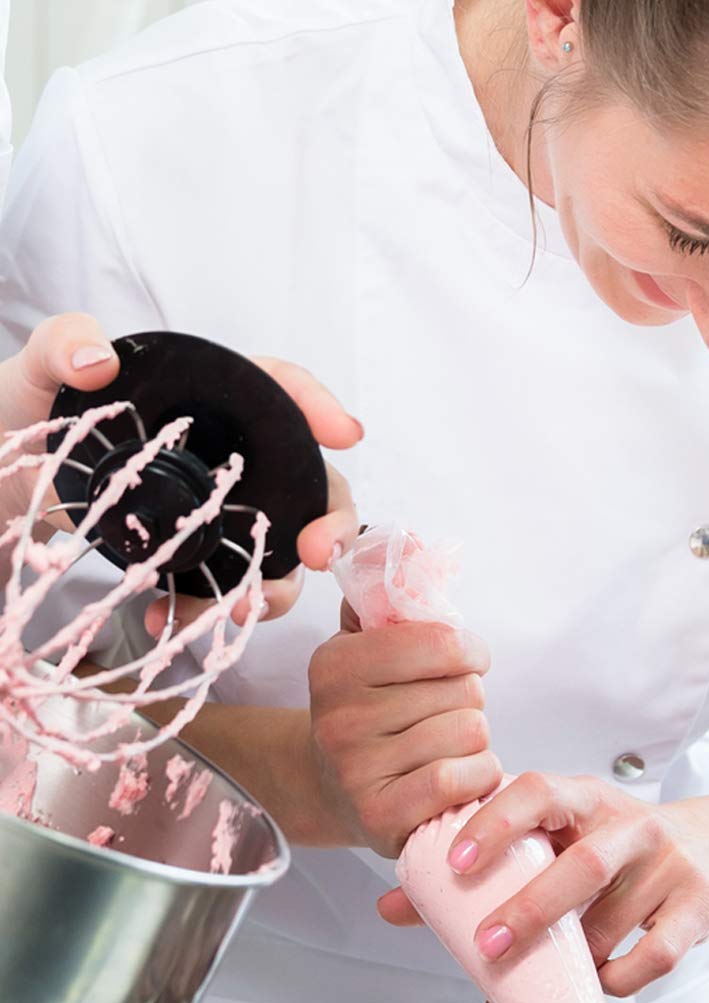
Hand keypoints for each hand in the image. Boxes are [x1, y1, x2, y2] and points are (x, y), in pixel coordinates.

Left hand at [0, 313, 360, 629]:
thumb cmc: (26, 411)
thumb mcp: (35, 371)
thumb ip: (60, 345)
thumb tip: (94, 357)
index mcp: (213, 399)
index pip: (283, 392)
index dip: (321, 408)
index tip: (345, 435)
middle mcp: (232, 458)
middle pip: (310, 487)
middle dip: (329, 524)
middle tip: (317, 553)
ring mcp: (218, 512)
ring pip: (278, 551)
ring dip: (275, 587)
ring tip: (241, 610)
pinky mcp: (191, 555)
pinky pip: (222, 588)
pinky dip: (204, 613)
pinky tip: (165, 619)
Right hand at [308, 611, 501, 855]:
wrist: (336, 790)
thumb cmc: (372, 709)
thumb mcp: (369, 645)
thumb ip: (390, 594)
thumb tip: (414, 543)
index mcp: (335, 665)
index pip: (443, 641)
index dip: (470, 652)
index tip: (462, 662)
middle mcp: (339, 717)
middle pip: (465, 690)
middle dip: (468, 700)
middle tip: (440, 715)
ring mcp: (356, 771)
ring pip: (470, 732)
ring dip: (475, 741)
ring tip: (446, 746)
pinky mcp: (381, 817)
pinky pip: (463, 779)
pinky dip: (478, 776)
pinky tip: (460, 777)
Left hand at [376, 774, 708, 996]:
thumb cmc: (612, 850)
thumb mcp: (556, 843)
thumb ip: (483, 870)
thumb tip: (393, 908)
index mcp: (585, 798)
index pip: (538, 791)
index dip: (496, 822)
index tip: (455, 862)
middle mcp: (633, 823)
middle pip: (584, 864)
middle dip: (532, 909)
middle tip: (487, 946)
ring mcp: (672, 864)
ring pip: (614, 922)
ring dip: (569, 963)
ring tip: (533, 985)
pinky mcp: (700, 904)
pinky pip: (656, 955)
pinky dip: (619, 981)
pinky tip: (595, 988)